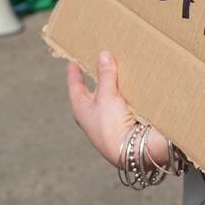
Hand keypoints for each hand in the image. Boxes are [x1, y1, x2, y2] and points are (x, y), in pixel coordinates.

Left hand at [67, 52, 170, 169]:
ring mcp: (108, 121)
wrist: (130, 151)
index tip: (72, 63)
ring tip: (118, 71)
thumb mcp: (106, 95)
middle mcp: (93, 115)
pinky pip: (123, 104)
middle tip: (97, 63)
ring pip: (109, 98)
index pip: (75, 87)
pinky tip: (133, 88)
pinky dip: (125, 94)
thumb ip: (106, 74)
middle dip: (95, 78)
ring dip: (113, 86)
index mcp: (81, 109)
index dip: (74, 74)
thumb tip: (103, 54)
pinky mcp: (124, 124)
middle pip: (92, 92)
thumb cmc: (110, 125)